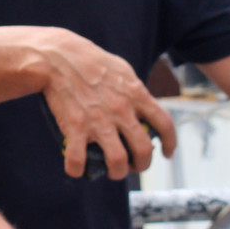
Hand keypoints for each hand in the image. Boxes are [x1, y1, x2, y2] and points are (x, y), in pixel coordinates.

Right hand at [32, 28, 174, 179]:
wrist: (59, 56)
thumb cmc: (91, 61)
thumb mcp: (122, 70)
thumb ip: (135, 90)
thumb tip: (143, 104)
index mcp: (136, 94)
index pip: (164, 123)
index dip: (170, 143)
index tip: (167, 153)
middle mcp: (121, 110)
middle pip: (143, 149)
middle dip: (141, 164)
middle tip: (133, 165)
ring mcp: (98, 120)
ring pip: (117, 161)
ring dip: (116, 172)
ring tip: (111, 170)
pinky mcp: (75, 127)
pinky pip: (78, 160)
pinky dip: (77, 170)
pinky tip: (76, 169)